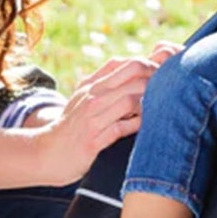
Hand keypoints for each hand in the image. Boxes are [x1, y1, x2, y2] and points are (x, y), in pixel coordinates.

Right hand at [0, 51, 175, 191]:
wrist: (47, 154)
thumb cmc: (72, 126)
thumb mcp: (84, 97)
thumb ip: (106, 82)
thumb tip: (136, 67)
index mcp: (92, 84)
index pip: (126, 63)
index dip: (150, 66)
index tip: (164, 77)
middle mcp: (93, 96)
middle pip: (133, 74)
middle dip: (156, 80)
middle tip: (169, 92)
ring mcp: (92, 118)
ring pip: (130, 99)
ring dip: (149, 103)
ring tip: (158, 111)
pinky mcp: (93, 140)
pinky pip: (122, 128)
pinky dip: (138, 126)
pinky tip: (146, 128)